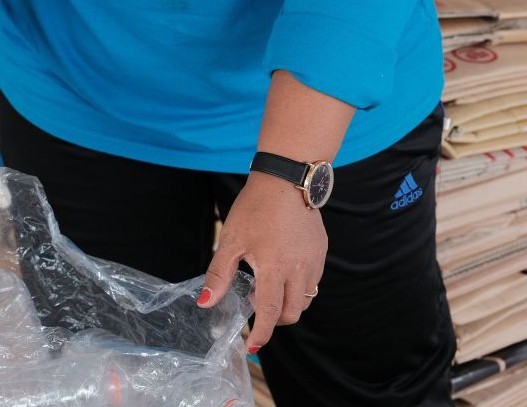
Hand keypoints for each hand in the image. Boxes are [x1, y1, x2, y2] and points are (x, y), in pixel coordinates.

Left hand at [198, 174, 327, 353]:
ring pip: (305, 299)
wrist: (286, 180)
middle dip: (275, 320)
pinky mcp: (321, 251)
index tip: (253, 347)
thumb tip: (206, 303)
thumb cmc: (255, 209)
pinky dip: (298, 287)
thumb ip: (219, 275)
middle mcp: (300, 270)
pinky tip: (283, 271)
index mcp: (275, 269)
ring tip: (267, 288)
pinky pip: (313, 281)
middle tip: (256, 309)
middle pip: (291, 312)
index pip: (270, 313)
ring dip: (288, 304)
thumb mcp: (231, 241)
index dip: (262, 334)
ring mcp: (314, 262)